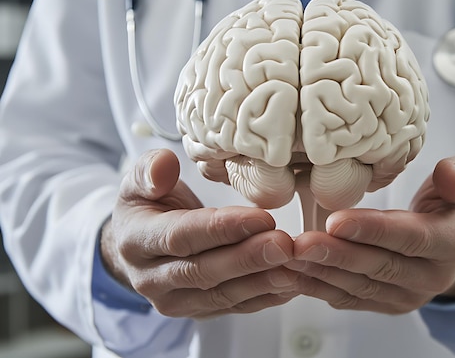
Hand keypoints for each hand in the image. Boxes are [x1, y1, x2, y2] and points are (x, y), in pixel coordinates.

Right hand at [100, 149, 298, 317]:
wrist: (140, 246)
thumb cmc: (147, 207)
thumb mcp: (139, 181)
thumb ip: (150, 170)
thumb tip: (164, 167)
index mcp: (136, 242)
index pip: (181, 237)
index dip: (221, 229)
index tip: (261, 218)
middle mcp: (151, 279)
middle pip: (204, 271)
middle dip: (248, 258)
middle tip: (284, 244)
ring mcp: (175, 301)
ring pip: (222, 294)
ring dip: (262, 281)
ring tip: (294, 264)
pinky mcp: (199, 312)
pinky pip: (235, 306)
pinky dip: (266, 296)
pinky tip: (291, 281)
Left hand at [285, 156, 454, 313]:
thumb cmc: (454, 205)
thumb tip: (448, 176)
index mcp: (453, 244)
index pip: (411, 238)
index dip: (373, 231)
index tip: (335, 221)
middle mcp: (432, 278)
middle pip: (380, 266)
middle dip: (337, 255)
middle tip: (300, 244)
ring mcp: (408, 296)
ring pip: (361, 287)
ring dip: (322, 274)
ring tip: (290, 257)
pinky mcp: (387, 305)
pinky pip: (351, 299)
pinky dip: (320, 288)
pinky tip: (295, 275)